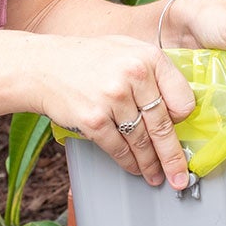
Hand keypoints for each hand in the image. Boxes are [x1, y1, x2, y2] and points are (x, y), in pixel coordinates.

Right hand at [35, 36, 197, 189]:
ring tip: (155, 175)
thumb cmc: (87, 59)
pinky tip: (135, 168)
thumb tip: (177, 108)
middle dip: (173, 157)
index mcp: (149, 57)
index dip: (181, 118)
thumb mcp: (127, 49)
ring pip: (142, 142)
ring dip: (150, 164)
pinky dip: (129, 163)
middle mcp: (134, 76)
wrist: (43, 66)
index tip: (179, 129)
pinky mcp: (94, 119)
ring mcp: (113, 98)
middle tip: (179, 175)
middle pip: (163, 127)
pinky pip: (119, 149)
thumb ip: (153, 72)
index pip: (182, 99)